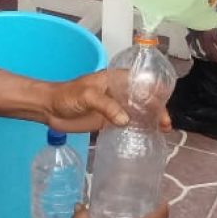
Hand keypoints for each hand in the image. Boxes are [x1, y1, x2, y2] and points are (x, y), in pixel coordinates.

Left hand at [44, 72, 171, 134]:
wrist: (50, 109)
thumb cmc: (67, 96)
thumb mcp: (87, 95)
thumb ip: (106, 105)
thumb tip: (126, 120)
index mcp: (114, 79)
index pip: (140, 81)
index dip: (154, 90)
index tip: (165, 102)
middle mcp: (118, 92)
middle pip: (143, 98)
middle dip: (157, 108)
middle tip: (166, 124)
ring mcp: (114, 107)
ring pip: (138, 112)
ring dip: (150, 120)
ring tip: (163, 132)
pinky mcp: (108, 122)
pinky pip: (128, 125)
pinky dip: (138, 130)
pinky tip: (147, 138)